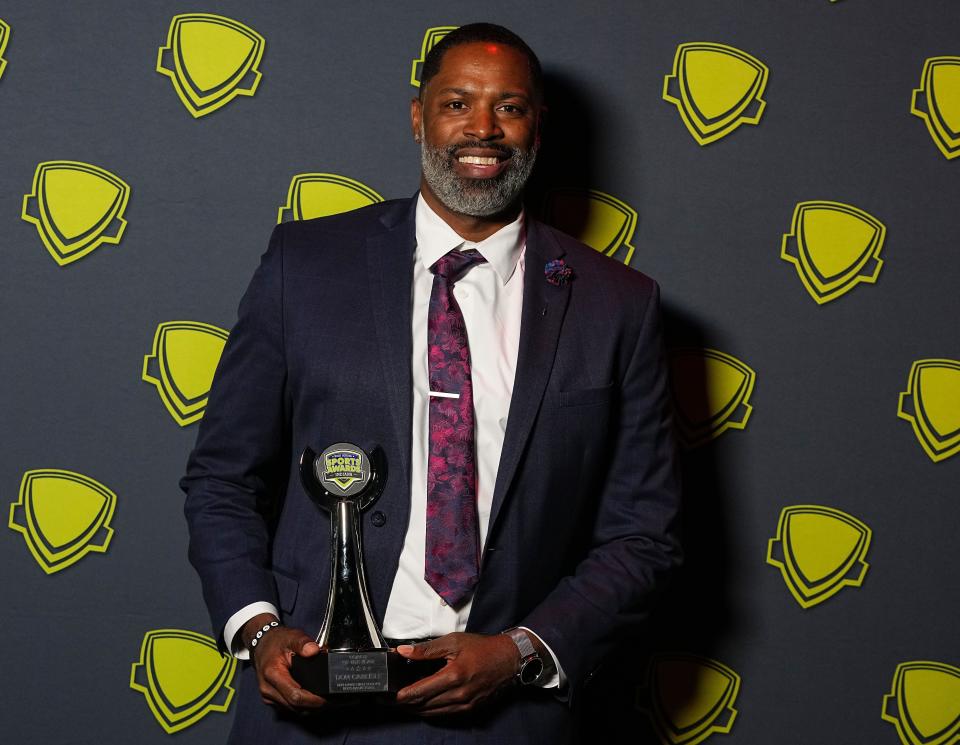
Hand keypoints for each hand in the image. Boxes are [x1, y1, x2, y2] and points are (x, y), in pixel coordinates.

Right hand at [241, 613, 325, 710]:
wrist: (261, 644)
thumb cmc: (276, 642)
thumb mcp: (292, 636)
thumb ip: (303, 643)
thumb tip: (314, 651)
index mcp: (272, 674)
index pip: (295, 696)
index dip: (313, 701)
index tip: (326, 699)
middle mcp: (268, 688)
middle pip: (295, 707)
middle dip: (314, 706)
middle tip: (330, 700)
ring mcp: (268, 696)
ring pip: (292, 710)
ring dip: (308, 707)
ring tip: (323, 698)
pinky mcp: (270, 699)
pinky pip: (288, 707)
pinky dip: (301, 705)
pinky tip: (311, 697)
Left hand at [394, 632, 518, 715]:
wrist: (508, 660)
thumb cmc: (482, 648)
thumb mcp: (453, 642)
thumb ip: (426, 649)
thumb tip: (404, 652)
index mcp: (453, 676)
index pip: (419, 692)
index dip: (401, 696)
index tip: (389, 696)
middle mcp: (458, 695)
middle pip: (423, 705)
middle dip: (405, 704)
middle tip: (390, 700)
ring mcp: (465, 705)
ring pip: (432, 713)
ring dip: (416, 709)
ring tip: (403, 703)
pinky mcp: (469, 709)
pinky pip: (444, 714)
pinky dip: (430, 710)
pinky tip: (422, 704)